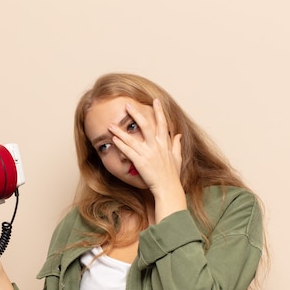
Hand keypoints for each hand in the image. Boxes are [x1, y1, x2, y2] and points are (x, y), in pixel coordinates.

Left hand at [109, 99, 186, 219]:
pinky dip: (120, 145)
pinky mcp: (140, 162)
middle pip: (146, 126)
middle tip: (127, 105)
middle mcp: (156, 147)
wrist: (168, 188)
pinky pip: (128, 151)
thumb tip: (178, 134)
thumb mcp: (177, 158)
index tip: (155, 101)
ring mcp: (148, 154)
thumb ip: (176, 145)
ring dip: (120, 131)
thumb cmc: (172, 175)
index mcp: (165, 144)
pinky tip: (113, 139)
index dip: (159, 111)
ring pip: (132, 138)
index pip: (162, 124)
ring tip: (111, 125)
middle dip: (136, 114)